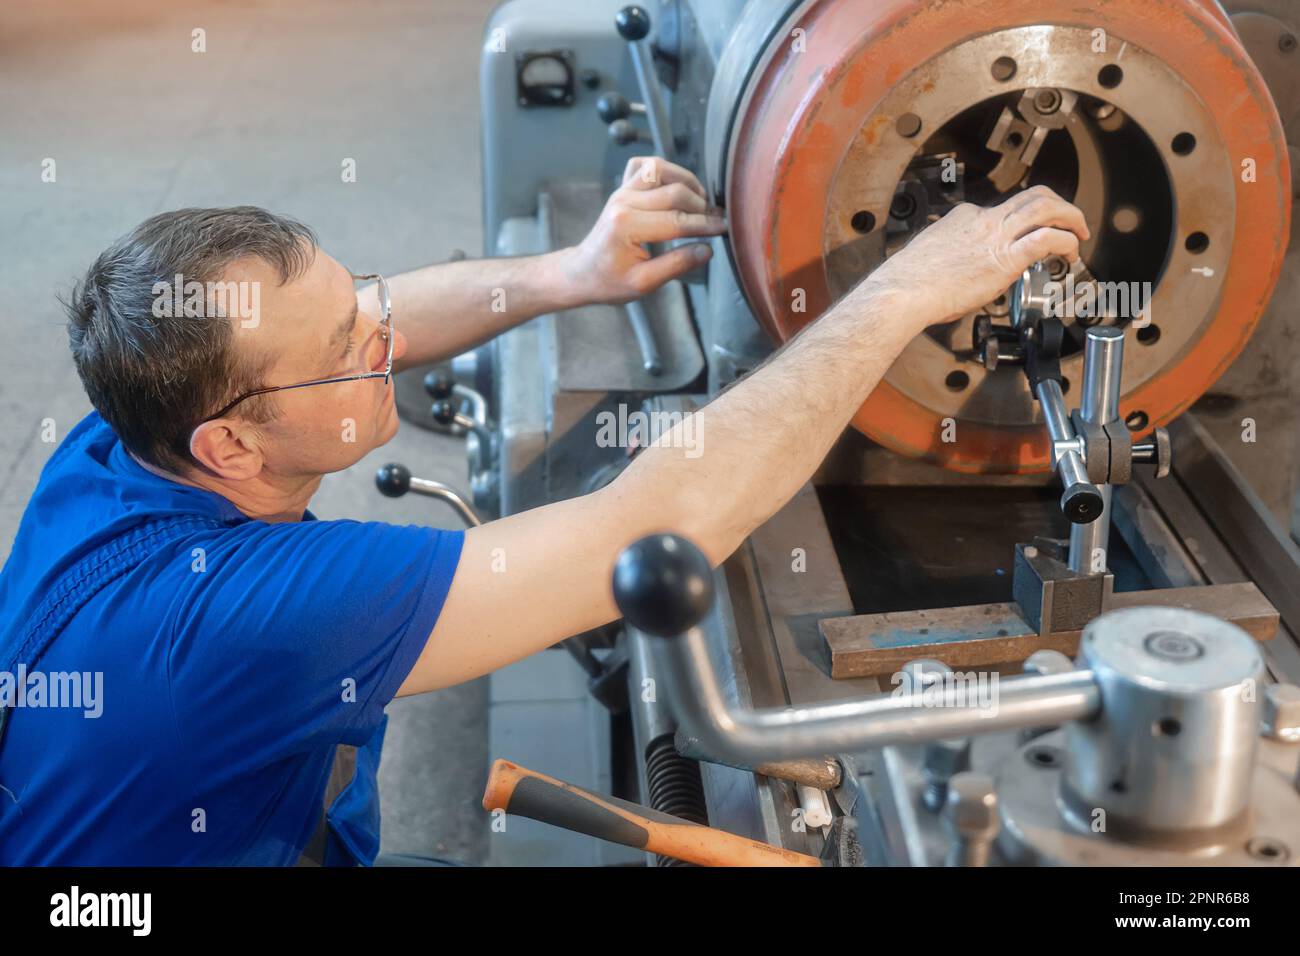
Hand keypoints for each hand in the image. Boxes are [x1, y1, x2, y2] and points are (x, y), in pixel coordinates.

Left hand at [564, 156, 727, 304]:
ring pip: (660, 169)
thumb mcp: (643, 283)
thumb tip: (706, 250)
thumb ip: (676, 265)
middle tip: (716, 220)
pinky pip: (643, 165)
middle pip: (675, 191)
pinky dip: (663, 170)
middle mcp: (624, 202)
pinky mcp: (621, 188)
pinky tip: (674, 186)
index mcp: (628, 226)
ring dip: (685, 181)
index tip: (725, 228)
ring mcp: (621, 192)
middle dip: (701, 206)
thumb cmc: (609, 282)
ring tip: (699, 202)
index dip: (706, 225)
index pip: (677, 221)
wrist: (582, 273)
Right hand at [866, 185, 1089, 330]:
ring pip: (1046, 208)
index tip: (1024, 237)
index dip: (1020, 221)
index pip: (1002, 209)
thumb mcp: (931, 255)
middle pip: (1034, 196)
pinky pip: (1048, 239)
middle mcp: (984, 220)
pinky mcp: (1007, 257)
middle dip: (1059, 205)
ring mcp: (996, 237)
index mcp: (965, 218)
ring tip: (1080, 233)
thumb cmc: (911, 282)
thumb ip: (951, 253)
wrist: (904, 292)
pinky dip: (1067, 241)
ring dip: (1071, 216)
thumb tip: (960, 265)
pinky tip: (1072, 253)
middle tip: (1070, 221)